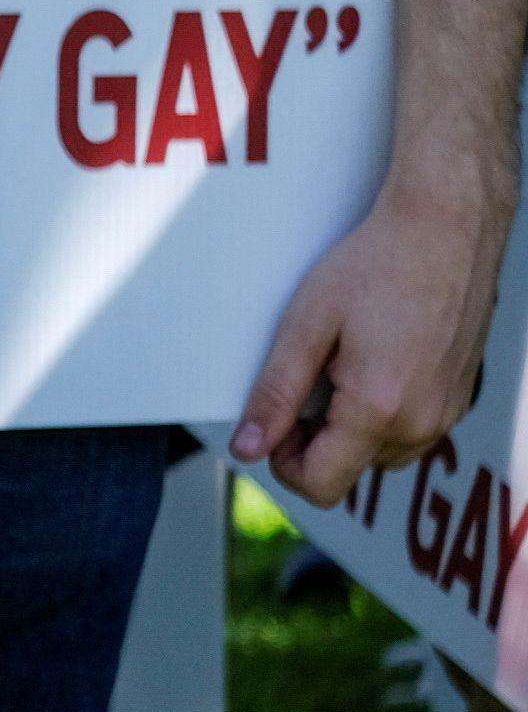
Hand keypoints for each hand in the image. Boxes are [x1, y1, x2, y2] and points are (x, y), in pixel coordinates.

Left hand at [231, 179, 508, 503]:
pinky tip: (371, 362)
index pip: (322, 484)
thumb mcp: (305, 325)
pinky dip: (384, 412)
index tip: (272, 427)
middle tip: (304, 382)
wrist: (447, 227)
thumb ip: (275, 394)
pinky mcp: (461, 395)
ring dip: (351, 429)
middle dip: (316, 442)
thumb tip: (249, 446)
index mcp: (379, 410)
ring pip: (383, 453)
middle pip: (352, 471)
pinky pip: (412, 429)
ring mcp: (448, 411)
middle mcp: (423, 422)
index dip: (283, 463)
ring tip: (338, 368)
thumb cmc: (378, 264)